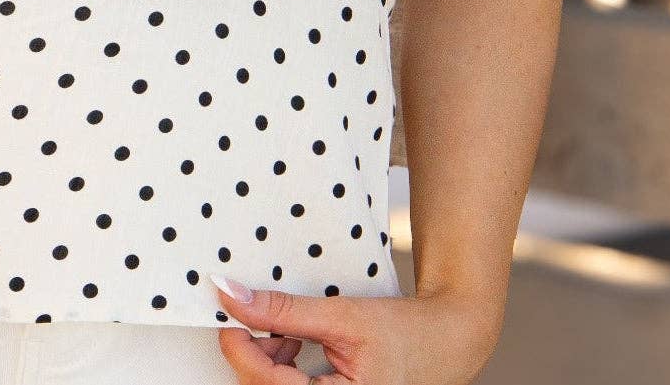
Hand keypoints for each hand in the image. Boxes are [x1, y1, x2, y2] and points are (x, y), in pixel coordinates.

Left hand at [210, 274, 500, 383]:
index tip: (228, 311)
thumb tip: (233, 295)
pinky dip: (281, 366)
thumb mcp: (341, 316)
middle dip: (255, 351)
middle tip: (259, 314)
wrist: (441, 343)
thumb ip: (285, 311)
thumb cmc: (404, 333)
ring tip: (288, 328)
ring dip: (267, 358)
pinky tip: (294, 343)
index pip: (265, 383)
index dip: (239, 345)